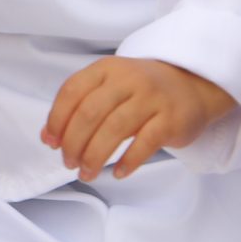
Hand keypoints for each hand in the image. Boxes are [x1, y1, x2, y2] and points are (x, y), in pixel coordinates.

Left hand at [43, 55, 235, 180]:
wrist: (193, 84)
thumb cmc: (142, 89)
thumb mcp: (110, 86)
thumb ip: (80, 106)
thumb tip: (48, 137)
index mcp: (107, 68)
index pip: (72, 91)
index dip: (56, 119)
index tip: (51, 143)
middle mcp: (128, 79)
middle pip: (90, 113)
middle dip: (73, 143)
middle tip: (69, 163)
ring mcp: (151, 98)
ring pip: (114, 129)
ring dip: (95, 157)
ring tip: (87, 173)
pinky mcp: (170, 119)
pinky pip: (144, 144)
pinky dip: (128, 161)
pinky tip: (118, 173)